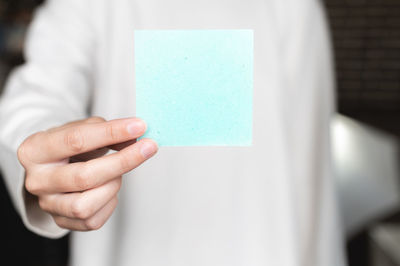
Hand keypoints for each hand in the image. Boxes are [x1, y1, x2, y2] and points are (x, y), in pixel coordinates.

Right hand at [17, 117, 157, 230]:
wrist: (53, 168)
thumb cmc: (69, 147)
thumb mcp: (83, 129)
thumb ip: (107, 131)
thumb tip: (135, 137)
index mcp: (35, 150)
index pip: (76, 140)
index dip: (111, 132)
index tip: (139, 126)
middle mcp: (37, 180)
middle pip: (84, 176)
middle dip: (123, 161)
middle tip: (148, 147)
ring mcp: (47, 204)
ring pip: (86, 205)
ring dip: (112, 186)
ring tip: (116, 172)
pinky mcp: (61, 222)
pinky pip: (93, 220)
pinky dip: (109, 202)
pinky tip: (109, 188)